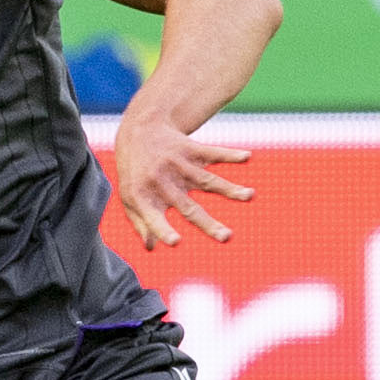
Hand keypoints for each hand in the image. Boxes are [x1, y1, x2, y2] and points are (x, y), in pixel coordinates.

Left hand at [112, 107, 252, 248]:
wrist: (139, 131)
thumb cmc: (135, 172)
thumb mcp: (129, 197)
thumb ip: (141, 222)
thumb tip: (152, 247)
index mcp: (143, 197)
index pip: (153, 218)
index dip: (162, 230)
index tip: (176, 242)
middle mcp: (161, 182)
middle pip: (189, 208)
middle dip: (208, 224)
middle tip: (227, 237)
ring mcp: (177, 165)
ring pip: (206, 181)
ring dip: (229, 189)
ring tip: (250, 196)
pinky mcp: (190, 150)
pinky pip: (212, 153)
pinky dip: (229, 155)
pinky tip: (246, 157)